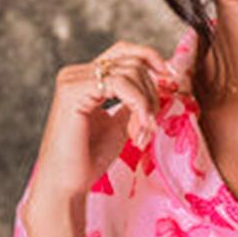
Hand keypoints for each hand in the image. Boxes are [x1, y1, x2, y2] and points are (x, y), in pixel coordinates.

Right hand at [23, 39, 178, 214]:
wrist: (66, 185)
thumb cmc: (88, 160)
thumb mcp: (118, 125)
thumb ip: (132, 104)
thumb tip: (158, 86)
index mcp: (85, 79)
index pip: (123, 52)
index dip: (150, 59)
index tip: (171, 79)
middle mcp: (77, 74)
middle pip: (131, 61)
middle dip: (152, 93)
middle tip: (150, 127)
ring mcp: (73, 80)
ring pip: (129, 71)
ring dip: (146, 104)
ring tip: (142, 134)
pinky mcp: (73, 92)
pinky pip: (120, 84)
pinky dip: (138, 104)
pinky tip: (138, 129)